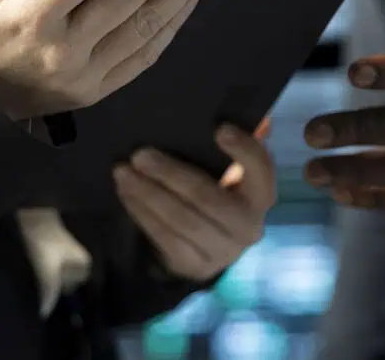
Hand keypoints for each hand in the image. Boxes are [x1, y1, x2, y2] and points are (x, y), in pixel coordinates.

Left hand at [113, 121, 275, 280]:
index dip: (244, 150)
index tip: (219, 129)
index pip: (261, 170)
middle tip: (140, 154)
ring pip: (181, 219)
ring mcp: (223, 251)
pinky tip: (127, 193)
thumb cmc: (218, 194)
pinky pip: (164, 237)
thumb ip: (238, 146)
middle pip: (207, 197)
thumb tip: (257, 119)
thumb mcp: (229, 171)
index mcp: (261, 195)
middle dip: (170, 174)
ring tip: (123, 172)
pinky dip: (141, 213)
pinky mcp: (195, 265)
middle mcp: (249, 226)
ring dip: (148, 194)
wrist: (210, 247)